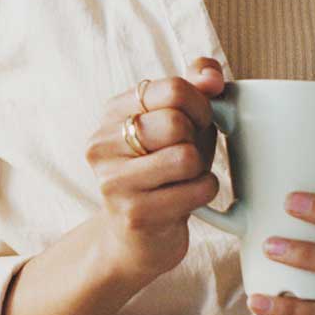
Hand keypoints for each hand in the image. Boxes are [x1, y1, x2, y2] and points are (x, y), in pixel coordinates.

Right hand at [83, 58, 225, 284]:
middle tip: (189, 154)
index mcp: (113, 112)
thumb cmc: (164, 173)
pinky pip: (195, 190)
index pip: (171, 88)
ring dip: (200, 169)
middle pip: (175, 122)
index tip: (198, 120)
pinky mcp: (133, 214)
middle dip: (197, 140)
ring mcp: (113, 180)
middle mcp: (102, 143)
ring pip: (185, 157)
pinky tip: (188, 199)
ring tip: (185, 178)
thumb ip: (196, 87)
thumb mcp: (180, 124)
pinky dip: (204, 193)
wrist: (138, 240)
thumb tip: (212, 75)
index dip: (200, 104)